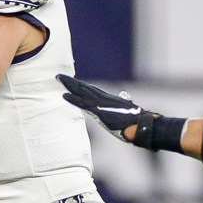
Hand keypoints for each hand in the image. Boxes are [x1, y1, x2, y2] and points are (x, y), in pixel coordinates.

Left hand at [58, 73, 185, 150]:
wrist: (143, 126)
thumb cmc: (139, 123)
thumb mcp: (129, 114)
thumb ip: (124, 109)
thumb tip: (126, 103)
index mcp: (110, 100)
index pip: (92, 91)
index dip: (81, 86)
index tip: (72, 82)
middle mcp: (105, 99)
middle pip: (85, 88)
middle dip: (72, 82)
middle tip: (59, 76)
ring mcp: (103, 104)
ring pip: (83, 92)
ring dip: (70, 86)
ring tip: (59, 79)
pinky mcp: (101, 112)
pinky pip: (84, 104)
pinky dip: (74, 99)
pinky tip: (65, 95)